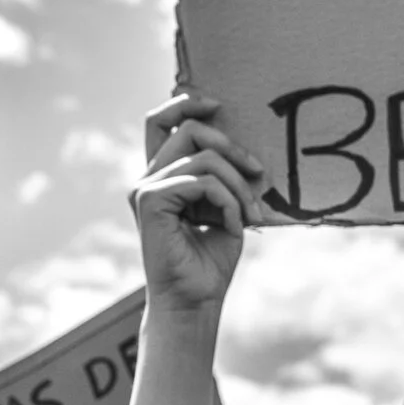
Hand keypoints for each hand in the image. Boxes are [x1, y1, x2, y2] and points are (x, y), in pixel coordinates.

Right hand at [131, 96, 267, 313]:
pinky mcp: (150, 200)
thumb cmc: (210, 262)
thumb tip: (241, 148)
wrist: (195, 302)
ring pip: (205, 156)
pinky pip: (203, 181)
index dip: (186, 102)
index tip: (219, 106)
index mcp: (161, 178)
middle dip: (232, 146)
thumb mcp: (223, 208)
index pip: (160, 121)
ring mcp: (145, 188)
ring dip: (238, 185)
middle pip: (189, 128)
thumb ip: (223, 175)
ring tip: (249, 215)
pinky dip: (228, 201)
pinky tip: (233, 226)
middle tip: (258, 176)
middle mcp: (148, 179)